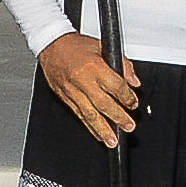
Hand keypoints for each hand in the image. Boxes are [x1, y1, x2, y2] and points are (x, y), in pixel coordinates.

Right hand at [40, 30, 144, 147]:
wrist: (51, 46)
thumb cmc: (75, 46)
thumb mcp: (102, 47)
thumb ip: (123, 65)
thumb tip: (134, 81)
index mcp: (95, 66)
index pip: (116, 86)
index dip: (127, 97)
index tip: (133, 103)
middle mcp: (83, 80)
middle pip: (104, 104)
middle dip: (118, 117)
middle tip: (128, 126)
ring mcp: (73, 91)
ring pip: (90, 114)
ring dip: (103, 129)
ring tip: (113, 140)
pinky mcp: (65, 98)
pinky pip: (79, 115)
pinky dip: (89, 126)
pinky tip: (98, 134)